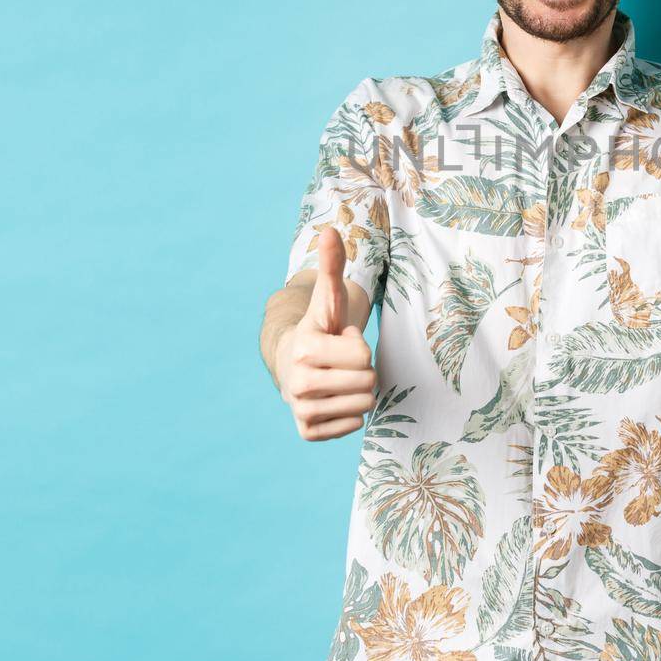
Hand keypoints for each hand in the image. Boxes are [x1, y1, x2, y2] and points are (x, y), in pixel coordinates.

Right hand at [277, 225, 377, 440]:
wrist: (292, 362)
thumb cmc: (320, 328)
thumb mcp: (328, 297)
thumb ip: (331, 266)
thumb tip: (331, 229)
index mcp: (306, 349)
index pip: (363, 357)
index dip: (358, 346)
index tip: (339, 341)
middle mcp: (298, 383)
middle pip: (367, 383)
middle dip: (361, 370)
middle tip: (340, 362)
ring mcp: (301, 410)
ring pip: (363, 405)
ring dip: (358, 391)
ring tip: (338, 378)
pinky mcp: (308, 431)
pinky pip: (353, 426)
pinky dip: (350, 413)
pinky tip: (334, 399)